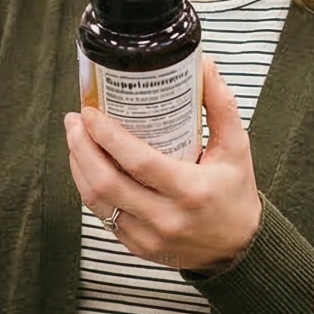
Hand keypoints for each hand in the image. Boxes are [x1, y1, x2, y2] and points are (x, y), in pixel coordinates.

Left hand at [64, 57, 260, 273]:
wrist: (239, 247)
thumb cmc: (235, 193)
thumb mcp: (236, 147)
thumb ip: (221, 105)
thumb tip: (205, 65)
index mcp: (191, 190)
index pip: (137, 162)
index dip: (107, 136)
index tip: (90, 113)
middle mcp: (167, 218)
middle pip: (106, 183)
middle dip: (81, 148)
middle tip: (74, 122)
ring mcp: (149, 237)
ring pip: (98, 202)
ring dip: (78, 168)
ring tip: (75, 140)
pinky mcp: (138, 247)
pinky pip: (103, 217)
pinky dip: (89, 189)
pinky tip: (86, 168)